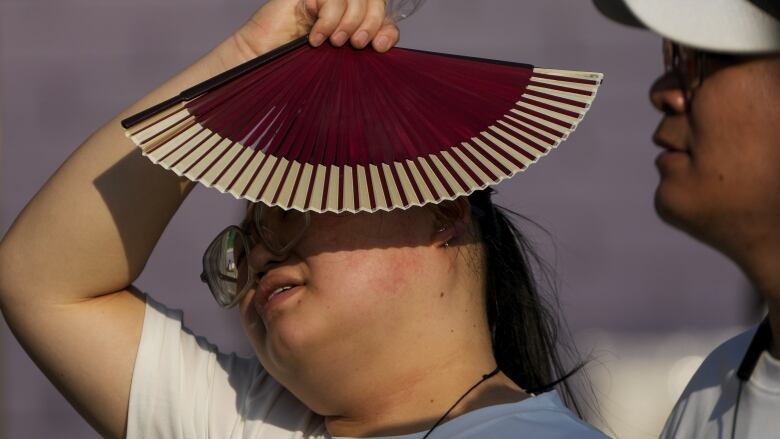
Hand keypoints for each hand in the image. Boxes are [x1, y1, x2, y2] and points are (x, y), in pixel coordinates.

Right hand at [231, 0, 399, 62]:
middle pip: (374, 0)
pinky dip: (328, 19)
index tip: (379, 46)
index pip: (382, 15)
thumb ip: (358, 53)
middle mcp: (340, 7)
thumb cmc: (294, 67)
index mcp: (351, 23)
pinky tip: (316, 38)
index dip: (387, 28)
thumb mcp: (336, 63)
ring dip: (350, 22)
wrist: (260, 63)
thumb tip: (382, 45)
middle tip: (358, 44)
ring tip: (334, 43)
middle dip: (371, 23)